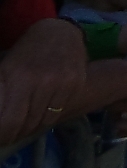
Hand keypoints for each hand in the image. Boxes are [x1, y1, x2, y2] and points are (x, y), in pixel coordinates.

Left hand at [0, 19, 86, 145]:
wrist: (60, 31)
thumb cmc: (28, 51)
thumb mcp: (7, 69)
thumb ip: (0, 95)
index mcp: (21, 78)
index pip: (11, 121)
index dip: (4, 135)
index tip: (2, 135)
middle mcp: (45, 82)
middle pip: (29, 124)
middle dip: (18, 130)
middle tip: (13, 128)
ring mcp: (64, 83)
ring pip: (45, 120)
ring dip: (34, 123)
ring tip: (28, 116)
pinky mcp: (77, 83)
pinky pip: (60, 111)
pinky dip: (49, 113)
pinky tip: (44, 105)